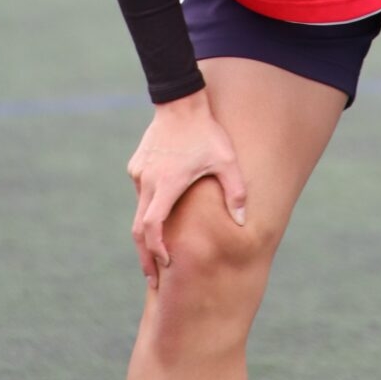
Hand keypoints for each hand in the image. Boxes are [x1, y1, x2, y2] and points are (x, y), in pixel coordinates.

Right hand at [126, 89, 246, 287]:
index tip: (166, 265)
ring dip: (147, 232)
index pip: (153, 228)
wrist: (180, 101)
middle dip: (146, 255)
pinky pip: (141, 192)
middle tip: (154, 278)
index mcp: (167, 184)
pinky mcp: (137, 164)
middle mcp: (148, 181)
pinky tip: (161, 213)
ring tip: (158, 251)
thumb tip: (243, 223)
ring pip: (139, 210)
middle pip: (139, 228)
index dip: (156, 250)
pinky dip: (147, 208)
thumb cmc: (206, 132)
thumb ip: (235, 193)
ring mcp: (140, 173)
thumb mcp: (226, 161)